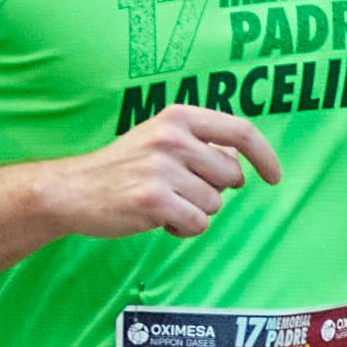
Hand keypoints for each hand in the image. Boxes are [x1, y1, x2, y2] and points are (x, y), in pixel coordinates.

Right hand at [41, 106, 280, 241]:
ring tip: (162, 202)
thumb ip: (199, 144)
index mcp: (178, 118)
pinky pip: (197, 224)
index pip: (241, 132)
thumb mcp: (159, 138)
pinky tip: (158, 219)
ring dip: (194, 211)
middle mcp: (173, 138)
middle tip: (180, 190)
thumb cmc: (122, 168)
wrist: (72, 189)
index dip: (265, 157)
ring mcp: (163, 168)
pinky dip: (182, 229)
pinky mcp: (155, 200)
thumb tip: (243, 162)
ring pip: (215, 204)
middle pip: (231, 177)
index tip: (274, 177)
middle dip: (213, 191)